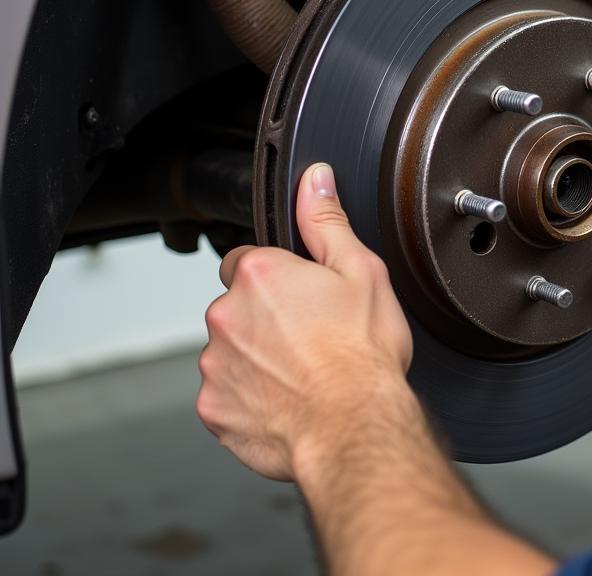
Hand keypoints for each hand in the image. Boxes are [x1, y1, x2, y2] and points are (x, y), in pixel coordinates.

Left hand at [196, 162, 413, 480]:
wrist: (356, 428)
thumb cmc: (362, 355)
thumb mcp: (360, 271)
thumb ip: (326, 220)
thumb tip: (315, 180)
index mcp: (259, 275)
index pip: (246, 260)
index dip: (276, 278)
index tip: (300, 298)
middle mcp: (226, 316)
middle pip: (237, 307)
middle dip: (264, 319)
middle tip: (309, 337)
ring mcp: (216, 366)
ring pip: (230, 352)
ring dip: (255, 358)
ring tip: (302, 372)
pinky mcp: (214, 410)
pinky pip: (227, 396)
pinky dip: (250, 399)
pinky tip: (288, 400)